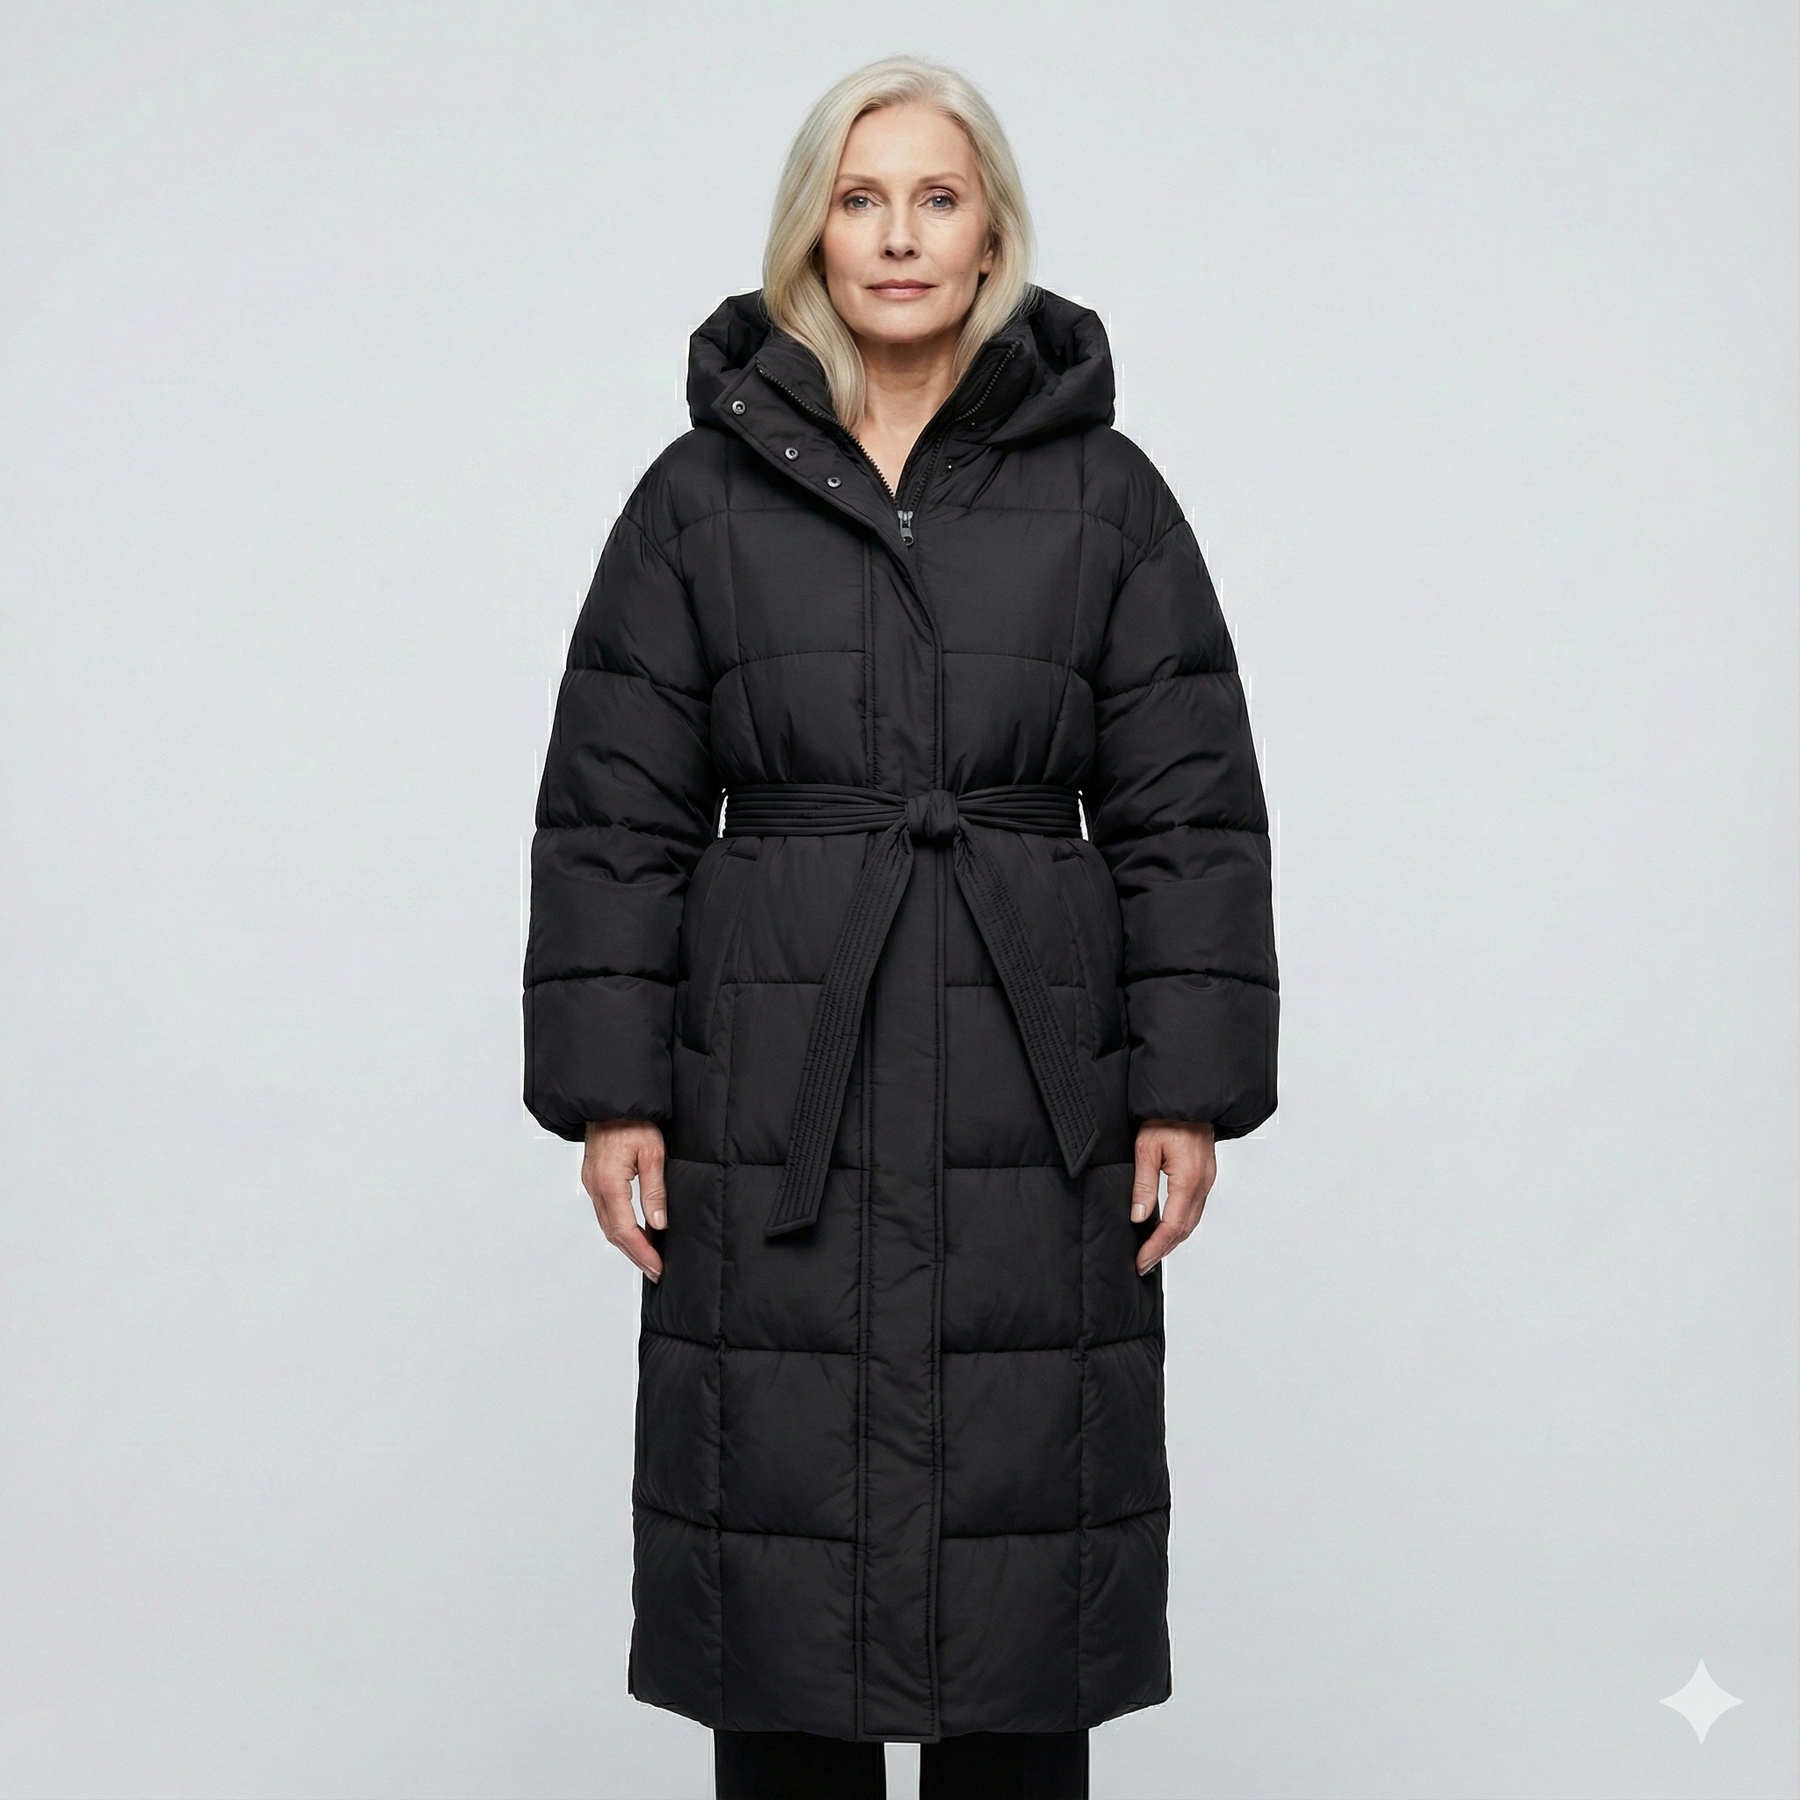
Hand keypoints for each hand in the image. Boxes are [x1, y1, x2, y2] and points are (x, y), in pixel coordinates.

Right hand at [582, 1119, 667, 1282]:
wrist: (609, 1100)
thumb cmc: (631, 1119)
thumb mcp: (652, 1151)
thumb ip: (654, 1189)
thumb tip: (659, 1222)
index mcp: (609, 1183)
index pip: (625, 1229)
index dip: (642, 1252)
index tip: (656, 1267)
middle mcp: (595, 1187)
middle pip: (613, 1233)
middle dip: (635, 1255)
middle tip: (654, 1270)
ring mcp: (592, 1184)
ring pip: (607, 1225)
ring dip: (627, 1243)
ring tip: (648, 1256)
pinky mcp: (594, 1180)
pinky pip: (606, 1212)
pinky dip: (620, 1228)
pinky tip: (635, 1232)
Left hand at [1130, 1119, 1216, 1276]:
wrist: (1189, 1097)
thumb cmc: (1167, 1116)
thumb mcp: (1146, 1148)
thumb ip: (1143, 1184)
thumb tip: (1139, 1216)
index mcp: (1188, 1178)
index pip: (1173, 1225)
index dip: (1155, 1247)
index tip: (1141, 1261)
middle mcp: (1203, 1183)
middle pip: (1185, 1229)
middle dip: (1163, 1250)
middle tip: (1143, 1264)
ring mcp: (1207, 1180)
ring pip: (1192, 1221)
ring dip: (1173, 1239)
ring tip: (1152, 1252)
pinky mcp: (1205, 1176)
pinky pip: (1195, 1208)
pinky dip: (1181, 1224)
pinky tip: (1167, 1228)